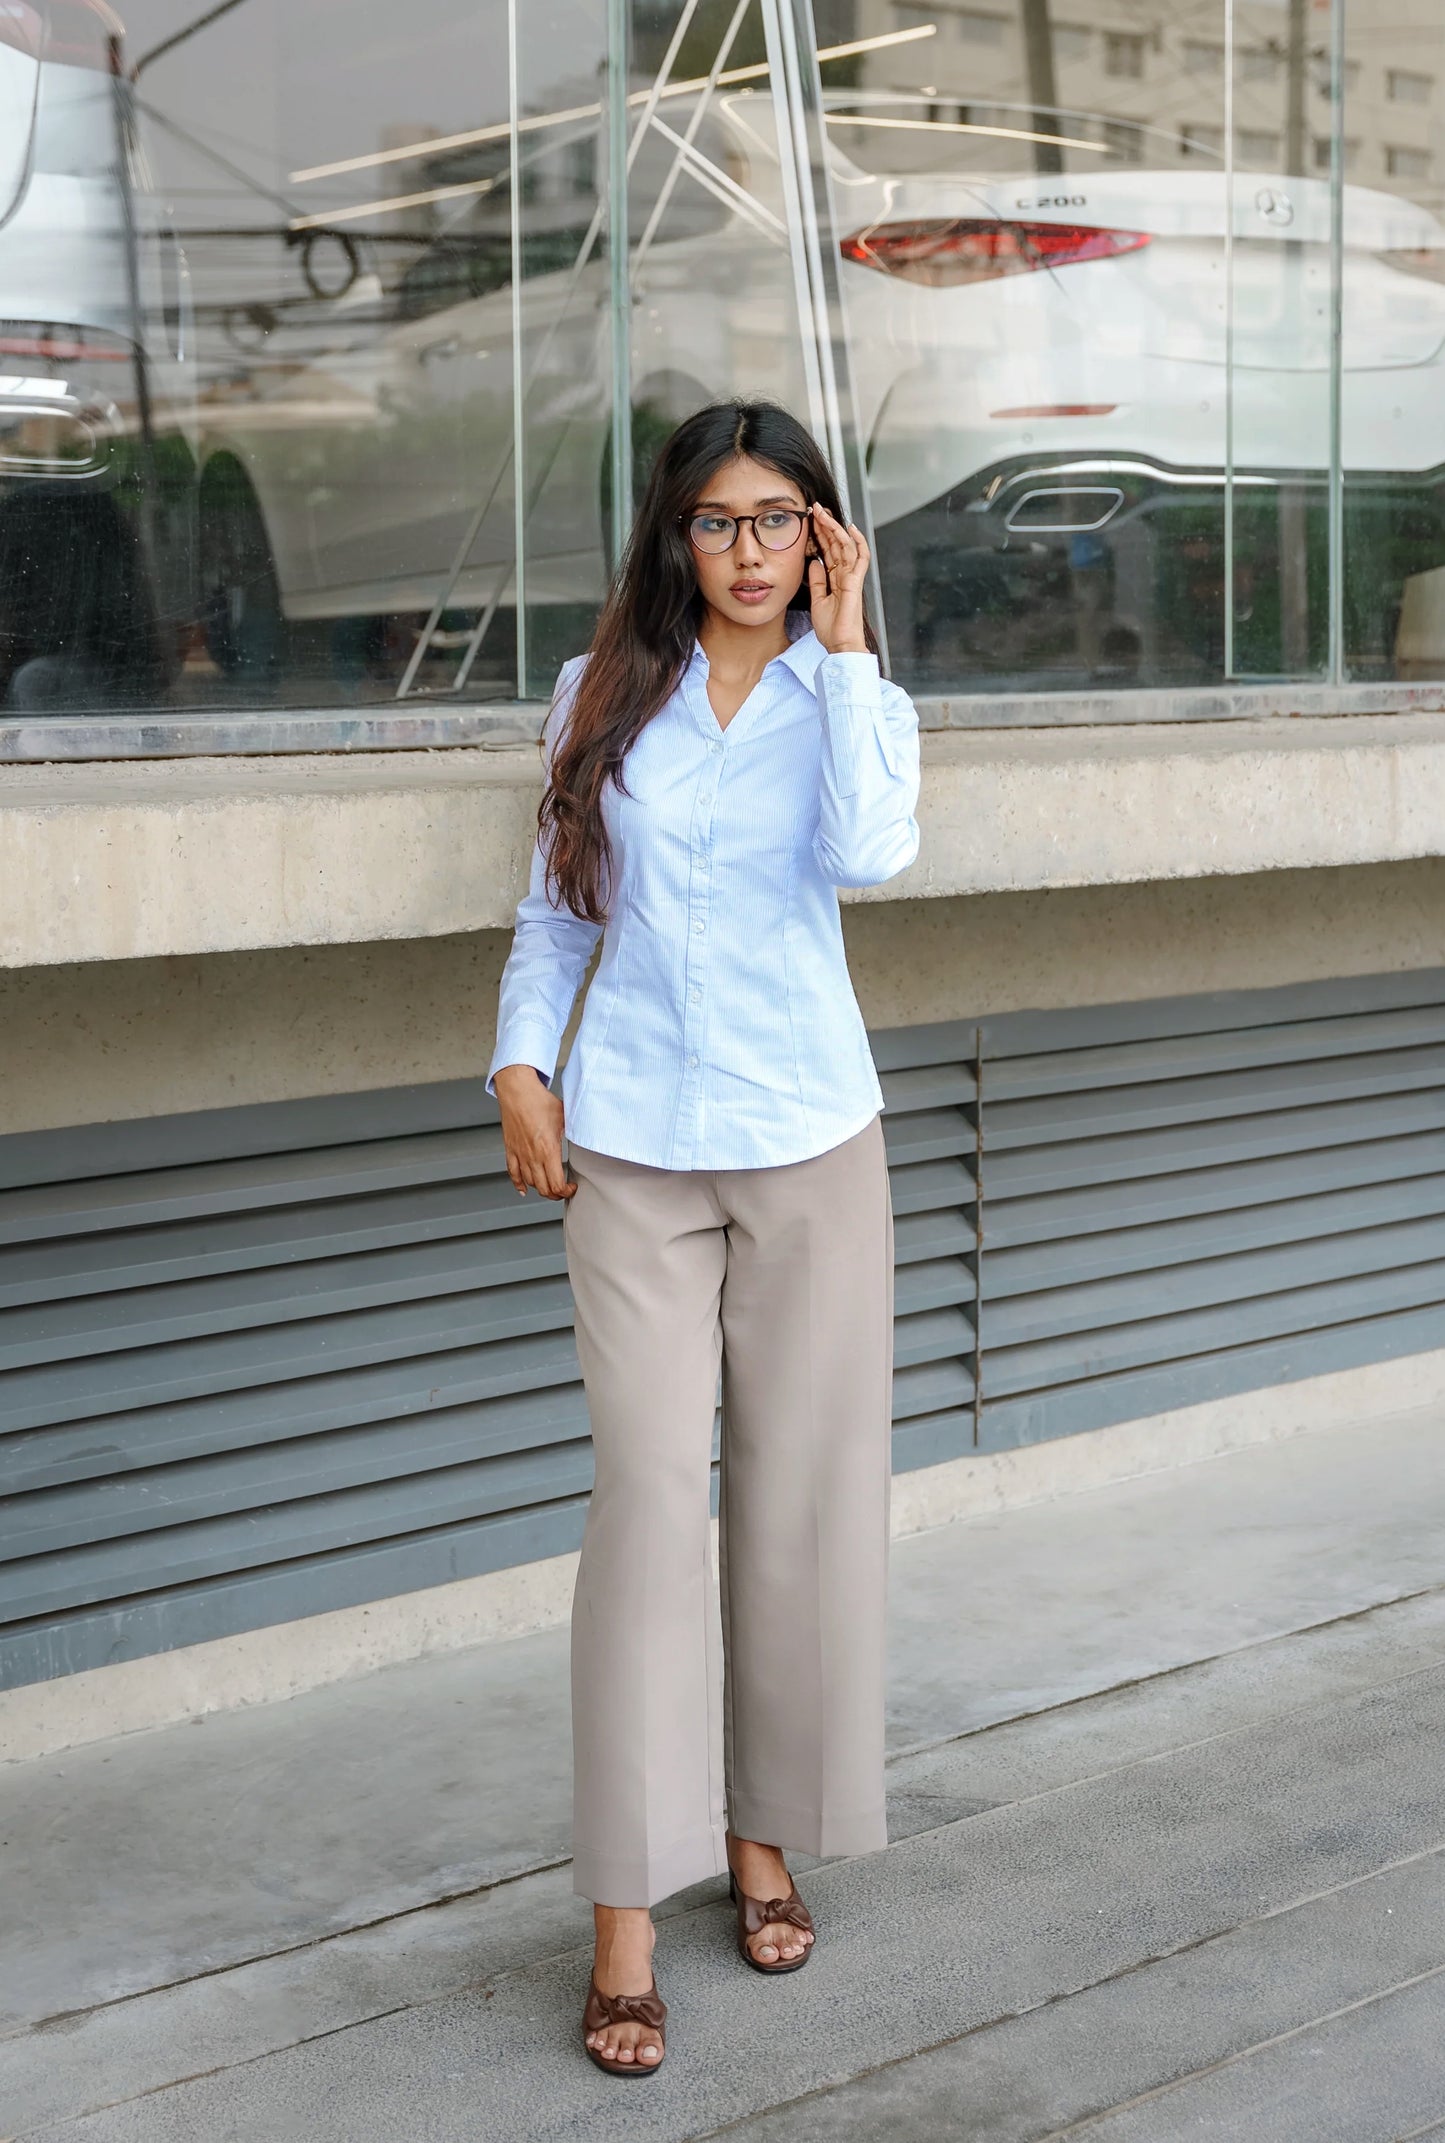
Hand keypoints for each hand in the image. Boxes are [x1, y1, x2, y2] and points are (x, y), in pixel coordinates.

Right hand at [493, 1063, 575, 1199]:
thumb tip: (588, 1134)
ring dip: (541, 1189)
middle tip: (563, 1191)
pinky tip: (524, 1189)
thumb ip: (575, 1131)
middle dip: (556, 1195)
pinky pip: (513, 1174)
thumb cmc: (539, 1101)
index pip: (557, 1184)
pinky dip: (518, 1184)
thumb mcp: (565, 1117)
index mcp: (548, 1150)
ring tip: (550, 1187)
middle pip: (544, 1189)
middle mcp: (533, 1156)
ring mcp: (520, 1154)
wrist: (518, 1091)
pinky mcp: (510, 1150)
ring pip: (530, 1183)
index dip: (566, 1191)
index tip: (572, 1187)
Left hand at [807, 502, 869, 654]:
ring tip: (824, 513)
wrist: (840, 645)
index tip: (810, 520)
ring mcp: (852, 578)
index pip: (829, 551)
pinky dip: (857, 541)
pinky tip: (850, 528)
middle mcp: (846, 575)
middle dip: (827, 525)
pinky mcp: (856, 582)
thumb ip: (817, 581)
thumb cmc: (832, 629)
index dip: (821, 535)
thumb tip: (814, 562)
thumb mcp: (818, 601)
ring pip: (847, 545)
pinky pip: (860, 557)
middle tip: (816, 508)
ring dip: (836, 528)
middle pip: (837, 544)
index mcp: (837, 580)